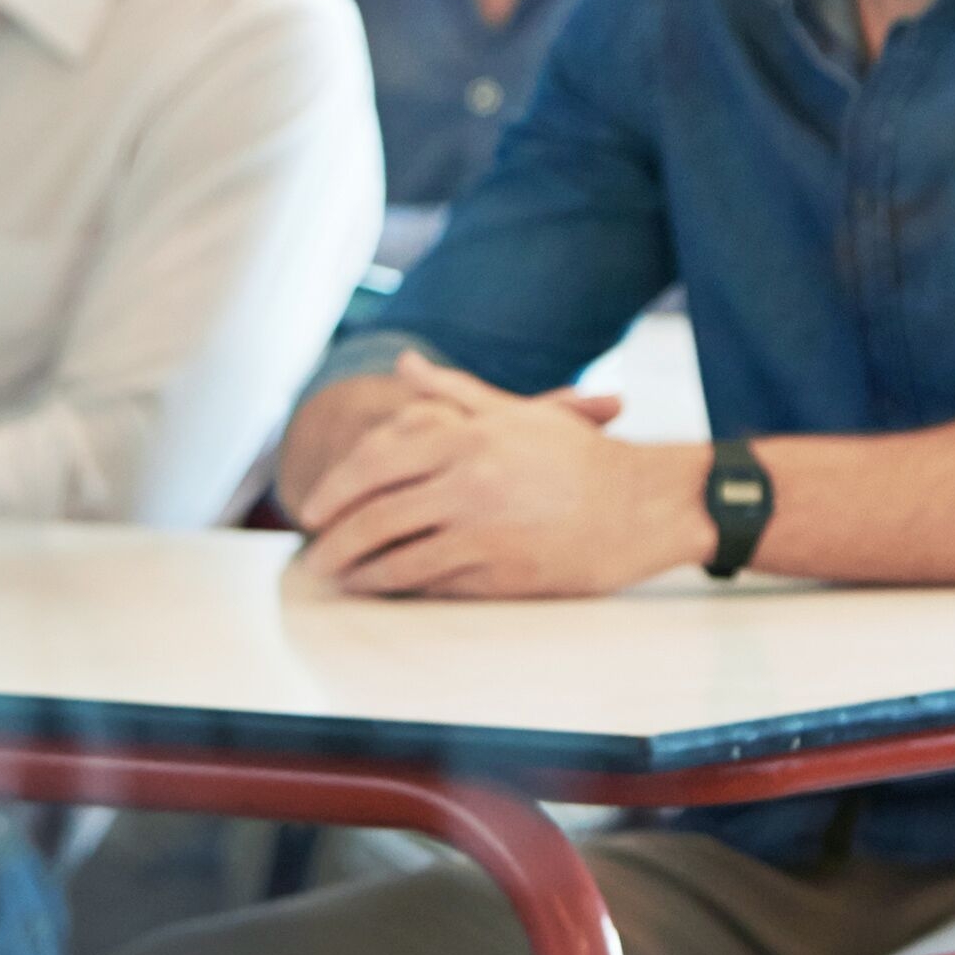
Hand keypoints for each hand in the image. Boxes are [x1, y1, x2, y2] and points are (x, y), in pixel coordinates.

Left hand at [290, 351, 696, 597]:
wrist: (640, 506)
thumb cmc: (579, 457)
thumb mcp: (515, 414)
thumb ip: (453, 391)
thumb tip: (404, 364)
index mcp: (466, 439)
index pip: (375, 462)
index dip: (335, 488)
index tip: (314, 508)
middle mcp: (468, 484)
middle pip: (375, 517)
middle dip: (335, 540)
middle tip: (314, 553)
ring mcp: (482, 533)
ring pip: (397, 559)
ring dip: (358, 573)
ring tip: (336, 579)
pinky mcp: (498, 575)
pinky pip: (432, 584)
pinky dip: (399, 589)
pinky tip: (383, 590)